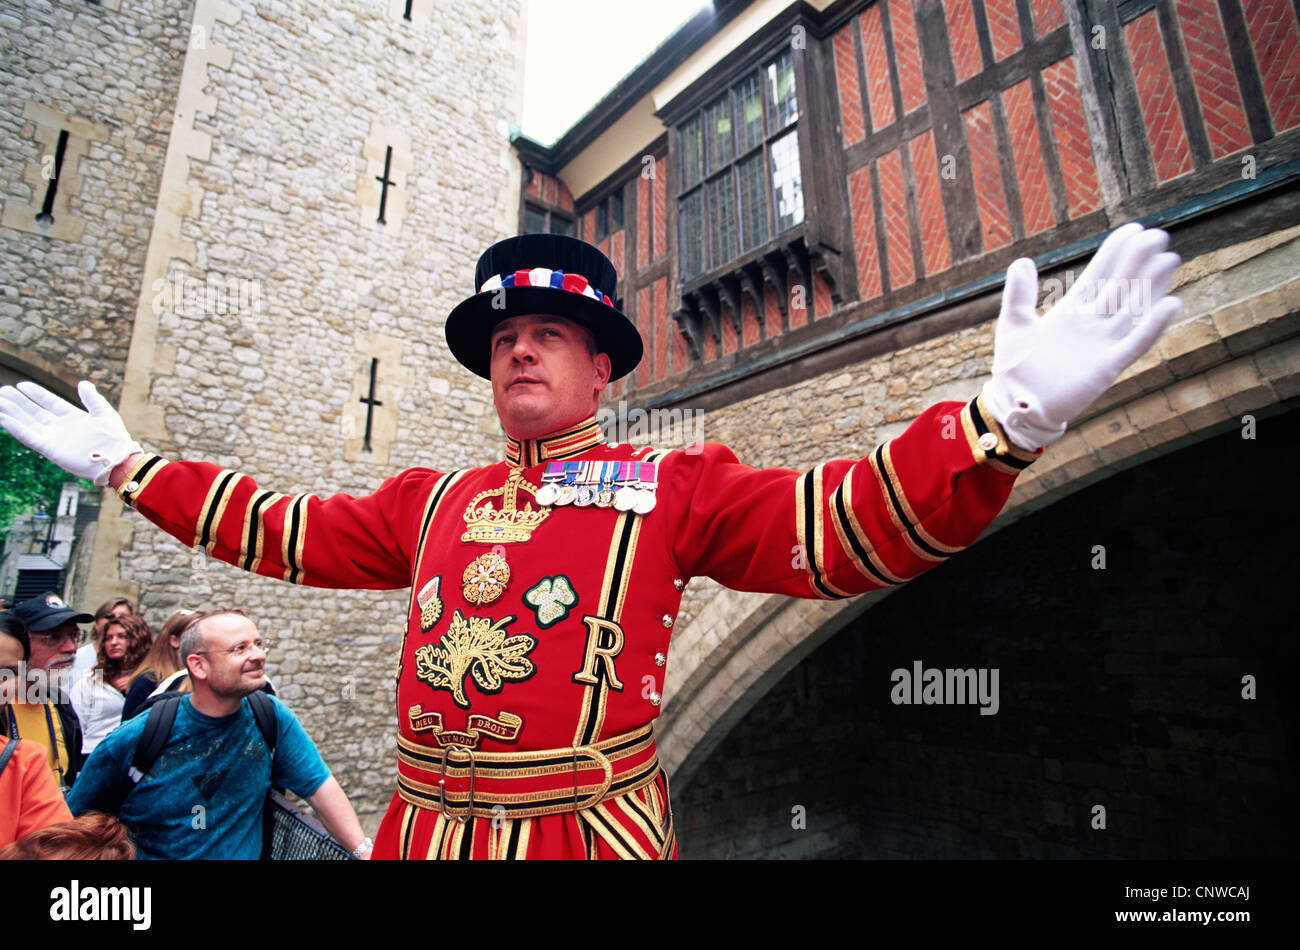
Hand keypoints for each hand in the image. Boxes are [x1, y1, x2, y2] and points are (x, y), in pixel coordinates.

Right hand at [0, 381, 140, 485]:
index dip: (35, 394)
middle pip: (33, 411)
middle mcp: (60, 427)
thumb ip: (92, 398)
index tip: (21, 385)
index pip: (48, 402)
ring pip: (27, 422)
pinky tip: (2, 418)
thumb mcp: (104, 413)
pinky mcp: (49, 449)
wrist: (117, 460)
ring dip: (12, 413)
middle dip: (18, 402)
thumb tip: (83, 383)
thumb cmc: (115, 438)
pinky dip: (15, 427)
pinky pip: (28, 436)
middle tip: (2, 392)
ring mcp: (53, 438)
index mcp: (72, 417)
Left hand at [982, 222, 1182, 449]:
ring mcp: (1104, 343)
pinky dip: (1153, 325)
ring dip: (1152, 285)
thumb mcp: (1014, 324)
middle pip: (1122, 286)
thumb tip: (1023, 261)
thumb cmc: (1014, 367)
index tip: (1133, 229)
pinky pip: (1137, 343)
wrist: (1017, 403)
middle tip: (1157, 234)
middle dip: (1139, 261)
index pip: (1100, 275)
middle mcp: (1093, 324)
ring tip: (1168, 258)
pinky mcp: (1109, 366)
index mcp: (1073, 310)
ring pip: (1134, 308)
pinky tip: (1171, 303)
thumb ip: (1020, 294)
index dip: (1116, 252)